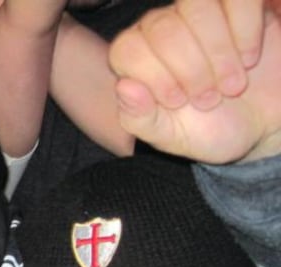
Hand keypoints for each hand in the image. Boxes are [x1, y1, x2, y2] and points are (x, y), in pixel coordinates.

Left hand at [110, 0, 280, 162]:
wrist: (259, 123)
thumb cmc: (206, 127)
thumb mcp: (170, 136)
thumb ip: (140, 119)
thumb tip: (124, 87)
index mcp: (135, 58)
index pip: (128, 49)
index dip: (154, 76)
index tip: (178, 102)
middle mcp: (161, 29)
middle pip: (162, 28)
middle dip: (190, 69)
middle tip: (210, 100)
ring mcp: (198, 14)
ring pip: (196, 6)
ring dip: (218, 50)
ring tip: (232, 84)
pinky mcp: (235, 7)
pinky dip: (245, 30)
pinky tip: (248, 58)